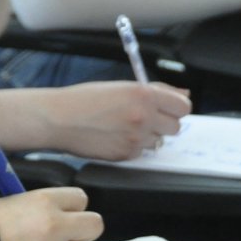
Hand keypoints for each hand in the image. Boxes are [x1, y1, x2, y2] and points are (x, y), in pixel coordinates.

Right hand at [0, 187, 102, 240]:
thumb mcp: (13, 204)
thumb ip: (40, 209)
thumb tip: (57, 216)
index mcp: (45, 201)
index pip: (81, 199)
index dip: (73, 207)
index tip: (65, 213)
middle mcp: (55, 225)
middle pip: (94, 225)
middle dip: (83, 231)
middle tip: (68, 236)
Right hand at [7, 82, 190, 159]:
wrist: (58, 119)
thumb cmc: (83, 99)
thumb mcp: (120, 86)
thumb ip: (155, 90)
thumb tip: (183, 93)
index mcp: (143, 94)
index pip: (183, 106)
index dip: (175, 107)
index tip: (166, 108)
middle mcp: (144, 116)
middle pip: (175, 126)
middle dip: (162, 123)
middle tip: (143, 118)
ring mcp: (136, 137)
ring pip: (159, 141)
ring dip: (147, 135)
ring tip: (123, 127)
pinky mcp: (127, 154)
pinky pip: (142, 152)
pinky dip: (132, 146)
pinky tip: (115, 137)